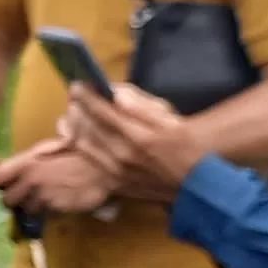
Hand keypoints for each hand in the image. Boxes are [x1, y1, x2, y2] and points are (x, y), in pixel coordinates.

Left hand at [0, 138, 115, 220]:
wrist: (102, 167)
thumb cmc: (76, 155)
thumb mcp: (47, 152)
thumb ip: (27, 164)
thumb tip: (10, 176)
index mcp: (26, 161)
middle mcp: (29, 178)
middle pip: (6, 200)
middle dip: (13, 200)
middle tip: (29, 194)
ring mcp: (41, 195)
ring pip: (25, 210)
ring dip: (33, 206)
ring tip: (51, 194)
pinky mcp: (53, 208)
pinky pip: (43, 215)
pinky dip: (48, 211)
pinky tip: (60, 199)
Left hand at [56, 83, 207, 205]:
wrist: (193, 175)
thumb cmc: (180, 137)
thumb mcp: (165, 114)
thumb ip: (138, 103)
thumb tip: (114, 92)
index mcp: (137, 136)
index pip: (102, 111)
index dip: (86, 96)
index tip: (77, 84)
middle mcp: (123, 155)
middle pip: (87, 128)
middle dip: (77, 109)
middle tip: (73, 97)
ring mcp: (117, 172)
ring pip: (84, 145)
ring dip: (74, 126)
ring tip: (73, 112)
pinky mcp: (115, 183)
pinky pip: (90, 161)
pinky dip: (80, 145)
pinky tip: (78, 134)